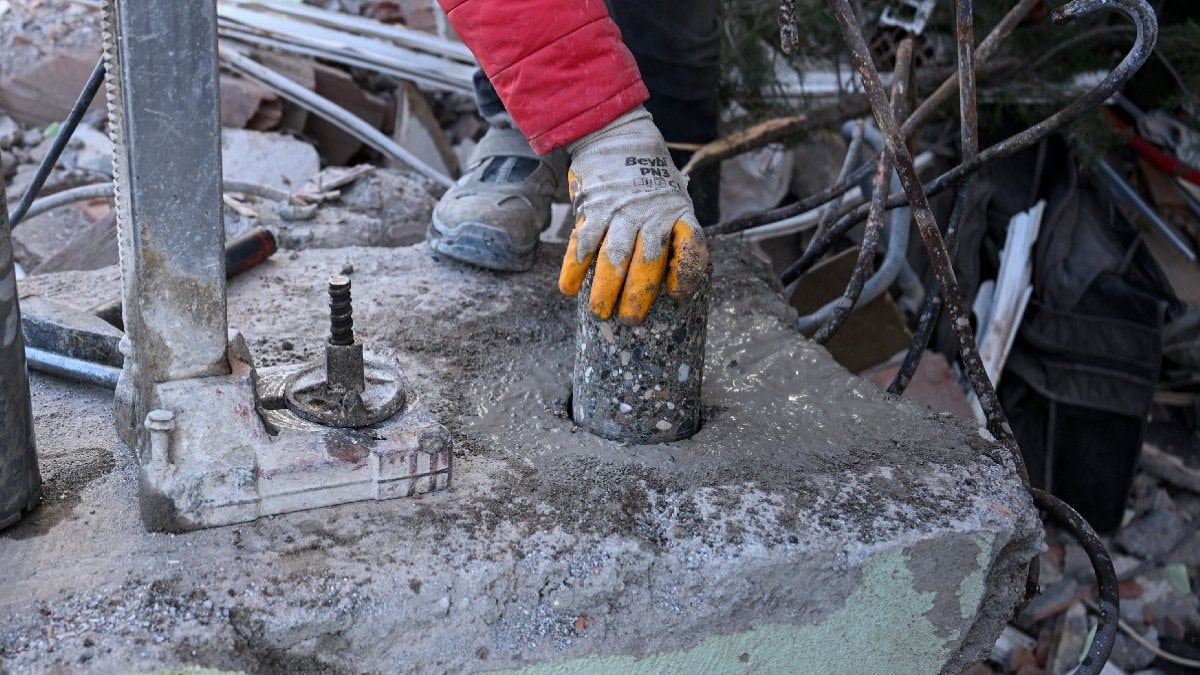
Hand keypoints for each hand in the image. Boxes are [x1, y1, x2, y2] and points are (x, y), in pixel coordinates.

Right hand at [557, 106, 708, 324]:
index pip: (691, 245)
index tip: (677, 296)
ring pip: (613, 258)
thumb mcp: (672, 194)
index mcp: (676, 212)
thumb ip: (673, 228)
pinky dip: (573, 268)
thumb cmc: (648, 175)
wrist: (615, 133)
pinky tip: (568, 289)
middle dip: (638, 296)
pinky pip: (582, 243)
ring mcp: (619, 211)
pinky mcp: (592, 208)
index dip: (686, 274)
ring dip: (605, 289)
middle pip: (648, 261)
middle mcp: (650, 214)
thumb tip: (670, 277)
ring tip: (600, 314)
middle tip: (631, 321)